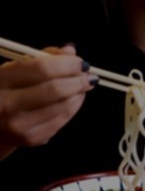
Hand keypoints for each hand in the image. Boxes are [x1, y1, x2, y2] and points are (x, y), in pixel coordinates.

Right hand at [0, 45, 94, 159]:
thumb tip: (70, 51)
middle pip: (55, 90)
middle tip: (89, 75)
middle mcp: (7, 105)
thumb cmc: (3, 91)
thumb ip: (39, 58)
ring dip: (79, 93)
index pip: (41, 69)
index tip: (80, 62)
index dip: (67, 64)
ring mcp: (20, 125)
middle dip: (78, 80)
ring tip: (84, 84)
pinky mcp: (32, 138)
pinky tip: (76, 98)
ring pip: (62, 106)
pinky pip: (62, 120)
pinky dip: (74, 106)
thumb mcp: (11, 70)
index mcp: (0, 82)